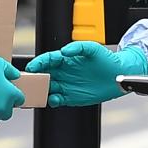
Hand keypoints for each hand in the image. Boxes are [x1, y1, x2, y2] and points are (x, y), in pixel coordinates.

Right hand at [26, 41, 147, 106]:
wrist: (118, 76)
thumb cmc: (106, 59)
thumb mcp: (93, 48)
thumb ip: (77, 47)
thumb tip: (64, 51)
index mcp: (66, 60)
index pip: (47, 60)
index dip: (38, 63)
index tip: (32, 67)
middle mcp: (64, 72)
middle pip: (44, 75)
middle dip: (35, 78)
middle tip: (29, 81)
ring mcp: (66, 85)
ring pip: (48, 88)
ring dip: (42, 91)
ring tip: (38, 93)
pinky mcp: (71, 97)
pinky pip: (57, 100)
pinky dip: (53, 101)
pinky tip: (54, 99)